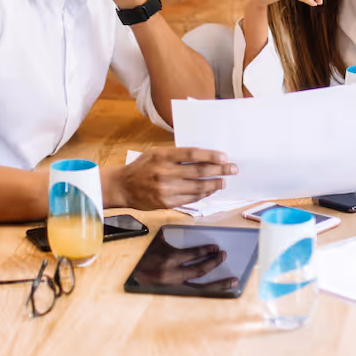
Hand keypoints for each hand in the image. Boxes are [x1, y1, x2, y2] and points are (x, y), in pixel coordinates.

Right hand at [110, 147, 238, 210]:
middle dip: (220, 170)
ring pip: (197, 187)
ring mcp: (166, 189)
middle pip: (199, 171)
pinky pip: (190, 199)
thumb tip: (203, 155)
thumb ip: (176, 154)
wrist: (122, 187)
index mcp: (162, 156)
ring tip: (224, 181)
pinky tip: (210, 190)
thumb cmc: (141, 167)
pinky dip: (203, 194)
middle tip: (233, 169)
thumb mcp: (155, 153)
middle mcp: (164, 172)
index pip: (192, 154)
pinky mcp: (166, 203)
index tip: (224, 157)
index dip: (211, 156)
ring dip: (214, 184)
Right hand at [129, 234, 237, 290]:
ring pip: (201, 287)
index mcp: (168, 259)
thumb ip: (168, 237)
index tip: (215, 247)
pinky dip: (210, 293)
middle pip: (198, 270)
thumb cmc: (143, 258)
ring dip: (219, 284)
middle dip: (213, 262)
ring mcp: (175, 287)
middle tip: (223, 256)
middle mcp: (172, 275)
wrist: (131, 278)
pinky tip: (222, 291)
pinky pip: (196, 294)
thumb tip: (180, 228)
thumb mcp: (154, 244)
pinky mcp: (176, 295)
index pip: (191, 255)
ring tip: (233, 280)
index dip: (205, 251)